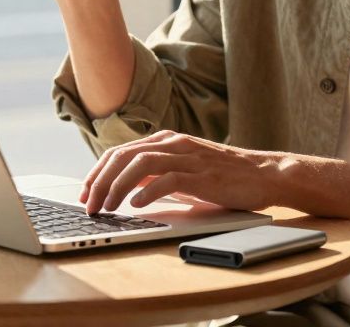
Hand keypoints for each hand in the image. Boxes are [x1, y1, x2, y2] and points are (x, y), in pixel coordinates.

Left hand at [78, 130, 287, 213]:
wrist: (264, 174)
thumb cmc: (224, 177)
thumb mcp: (185, 172)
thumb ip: (158, 174)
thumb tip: (127, 189)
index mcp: (166, 141)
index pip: (120, 152)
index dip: (97, 172)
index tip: (85, 193)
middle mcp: (173, 143)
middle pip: (124, 156)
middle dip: (100, 182)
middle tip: (89, 205)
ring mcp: (187, 156)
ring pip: (140, 164)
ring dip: (117, 187)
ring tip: (107, 208)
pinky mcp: (201, 173)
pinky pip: (167, 178)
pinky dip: (147, 192)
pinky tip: (136, 206)